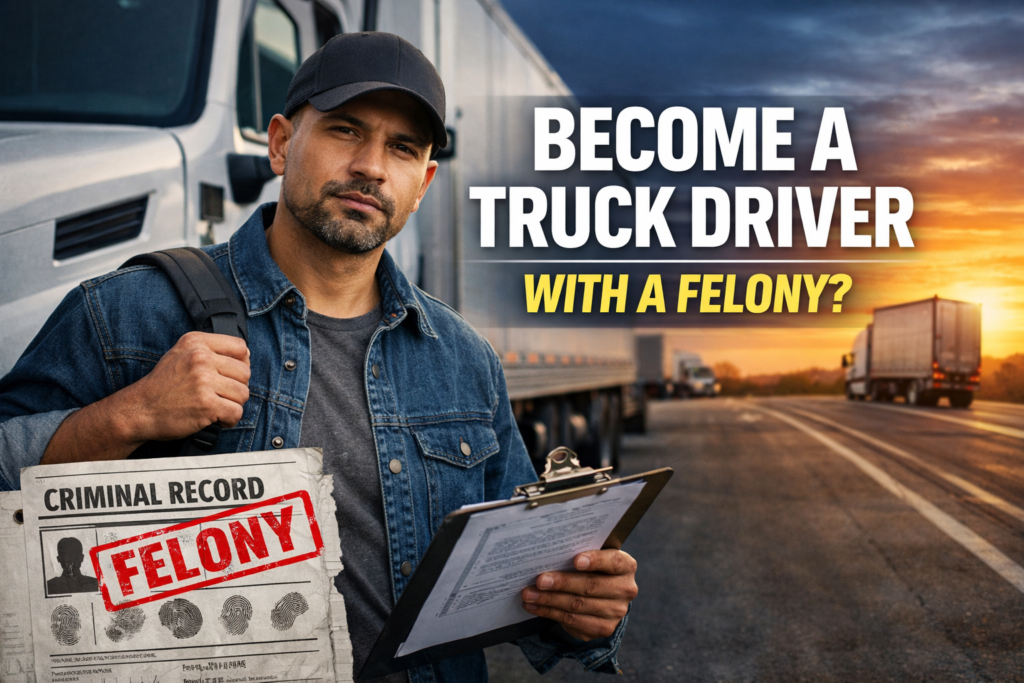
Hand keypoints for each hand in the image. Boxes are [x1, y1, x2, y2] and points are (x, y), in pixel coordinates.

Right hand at [122, 331, 250, 440]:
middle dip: (237, 387)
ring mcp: (203, 381)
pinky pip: (236, 413)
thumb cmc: (163, 385)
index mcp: (196, 342)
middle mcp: (200, 358)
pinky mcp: (206, 404)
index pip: (240, 346)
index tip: (231, 375)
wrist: (139, 410)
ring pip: (243, 393)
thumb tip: (246, 355)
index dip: (242, 363)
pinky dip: (230, 420)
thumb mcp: (181, 354)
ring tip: (218, 407)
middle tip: (222, 396)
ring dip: (234, 405)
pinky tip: (218, 419)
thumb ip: (209, 350)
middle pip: (245, 372)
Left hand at [520, 549, 637, 640]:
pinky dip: (549, 613)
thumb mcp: (593, 555)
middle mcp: (625, 589)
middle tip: (539, 580)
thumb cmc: (592, 567)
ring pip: (578, 605)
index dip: (595, 561)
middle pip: (591, 586)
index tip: (575, 560)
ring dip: (549, 600)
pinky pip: (572, 621)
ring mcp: (616, 611)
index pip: (613, 561)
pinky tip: (534, 606)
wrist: (604, 595)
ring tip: (529, 594)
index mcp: (626, 566)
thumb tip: (547, 551)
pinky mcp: (603, 628)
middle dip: (562, 583)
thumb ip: (578, 551)